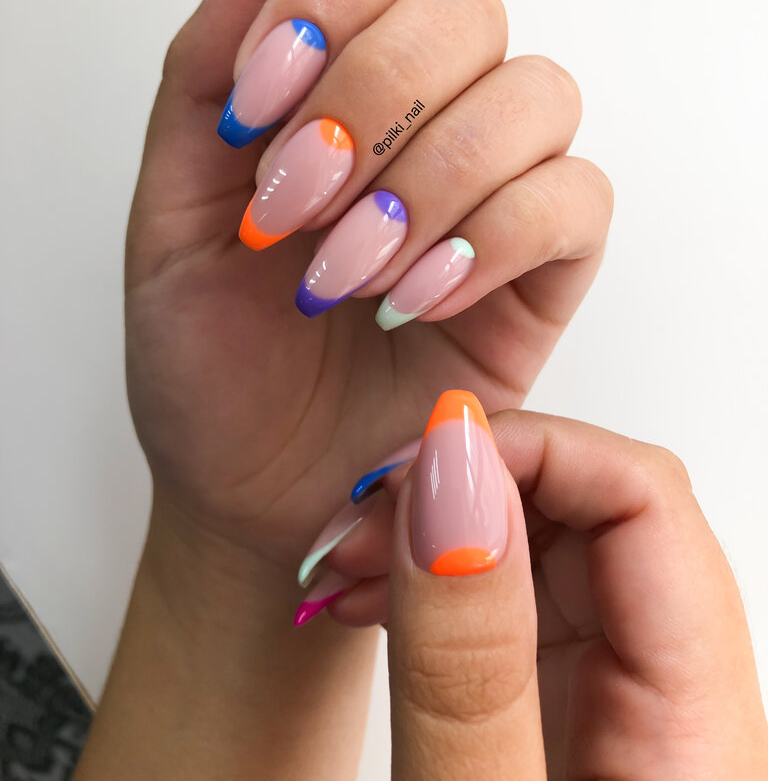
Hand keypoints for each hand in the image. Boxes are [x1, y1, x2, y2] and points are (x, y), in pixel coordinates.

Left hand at [125, 0, 611, 578]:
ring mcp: (495, 187)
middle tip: (298, 204)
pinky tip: (417, 298)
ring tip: (346, 273)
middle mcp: (425, 117)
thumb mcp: (172, 206)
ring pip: (535, 95)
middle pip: (466, 11)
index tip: (251, 111)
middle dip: (374, 100)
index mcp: (334, 82)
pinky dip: (495, 237)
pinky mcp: (545, 267)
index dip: (323, 7)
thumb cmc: (210, 354)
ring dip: (431, 178)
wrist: (252, 482)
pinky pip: (575, 200)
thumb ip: (207, 66)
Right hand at [307, 390, 767, 777]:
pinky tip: (368, 598)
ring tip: (345, 563)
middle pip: (594, 506)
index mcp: (696, 730)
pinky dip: (432, 580)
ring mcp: (619, 697)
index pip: (647, 500)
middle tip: (363, 519)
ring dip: (434, 529)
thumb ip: (469, 670)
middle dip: (461, 486)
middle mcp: (675, 697)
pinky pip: (510, 596)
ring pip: (542, 542)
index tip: (421, 460)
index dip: (530, 450)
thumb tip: (452, 480)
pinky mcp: (566, 705)